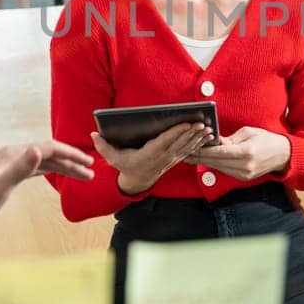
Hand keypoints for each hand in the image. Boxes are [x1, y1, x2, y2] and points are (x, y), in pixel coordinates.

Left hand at [0, 140, 93, 228]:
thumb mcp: (0, 186)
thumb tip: (38, 149)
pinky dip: (47, 171)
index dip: (70, 155)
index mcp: (12, 154)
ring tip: (80, 175)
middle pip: (47, 153)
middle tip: (90, 172)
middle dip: (70, 161)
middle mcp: (11, 154)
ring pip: (41, 161)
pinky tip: (54, 175)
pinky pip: (32, 168)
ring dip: (61, 167)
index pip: (48, 148)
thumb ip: (20, 167)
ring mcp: (7, 163)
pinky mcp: (4, 173)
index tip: (88, 162)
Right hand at [91, 122, 214, 195]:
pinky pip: (189, 150)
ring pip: (187, 147)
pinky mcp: (175, 159)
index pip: (166, 141)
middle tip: (204, 123)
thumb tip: (94, 134)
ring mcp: (170, 159)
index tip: (187, 123)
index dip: (177, 132)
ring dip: (199, 138)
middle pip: (180, 143)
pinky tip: (208, 136)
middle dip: (192, 133)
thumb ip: (104, 146)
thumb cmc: (126, 165)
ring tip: (210, 129)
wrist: (137, 181)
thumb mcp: (113, 158)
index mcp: (149, 154)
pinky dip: (199, 143)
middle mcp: (162, 157)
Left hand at [187, 126, 291, 181]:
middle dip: (199, 158)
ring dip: (204, 162)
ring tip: (190, 156)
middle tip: (183, 153)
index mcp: (246, 152)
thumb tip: (213, 142)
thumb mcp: (248, 133)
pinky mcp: (243, 178)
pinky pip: (224, 171)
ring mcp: (244, 174)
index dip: (203, 151)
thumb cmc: (266, 139)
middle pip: (216, 163)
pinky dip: (214, 165)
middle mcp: (245, 166)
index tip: (190, 148)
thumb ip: (230, 139)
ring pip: (218, 168)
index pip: (219, 153)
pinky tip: (204, 160)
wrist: (283, 155)